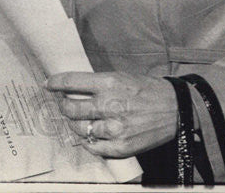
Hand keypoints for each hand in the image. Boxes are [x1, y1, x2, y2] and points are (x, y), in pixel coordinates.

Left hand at [45, 71, 177, 157]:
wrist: (176, 108)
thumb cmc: (147, 90)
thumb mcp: (121, 77)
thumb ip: (97, 84)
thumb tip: (72, 87)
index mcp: (108, 84)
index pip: (71, 82)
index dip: (55, 83)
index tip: (48, 84)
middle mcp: (109, 105)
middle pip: (70, 108)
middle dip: (63, 106)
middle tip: (64, 104)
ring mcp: (115, 128)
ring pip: (80, 129)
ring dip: (75, 124)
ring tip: (79, 120)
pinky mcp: (121, 146)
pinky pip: (94, 147)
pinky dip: (89, 142)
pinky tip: (92, 135)